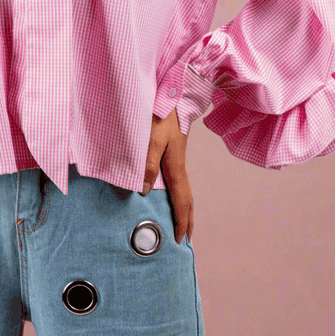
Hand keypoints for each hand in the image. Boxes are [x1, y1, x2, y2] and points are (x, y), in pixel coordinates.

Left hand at [141, 107, 193, 244]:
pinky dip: (178, 195)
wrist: (171, 95)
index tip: (181, 240)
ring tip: (182, 223)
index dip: (182, 221)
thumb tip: (146, 191)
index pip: (182, 200)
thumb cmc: (160, 115)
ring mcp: (178, 159)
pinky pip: (178, 181)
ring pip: (184, 190)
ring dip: (185, 209)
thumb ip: (148, 164)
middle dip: (188, 220)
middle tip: (186, 240)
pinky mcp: (173, 152)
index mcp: (176, 166)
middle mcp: (180, 165)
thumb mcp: (151, 139)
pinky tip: (171, 195)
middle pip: (187, 199)